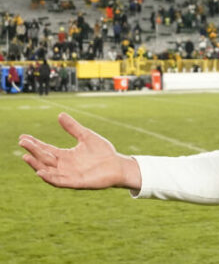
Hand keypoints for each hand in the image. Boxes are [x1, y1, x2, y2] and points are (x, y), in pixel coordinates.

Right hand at [18, 113, 140, 189]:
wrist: (118, 165)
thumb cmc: (103, 152)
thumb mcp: (86, 136)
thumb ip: (73, 127)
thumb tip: (60, 114)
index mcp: (65, 156)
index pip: (46, 150)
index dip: (35, 144)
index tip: (23, 137)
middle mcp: (64, 166)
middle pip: (44, 159)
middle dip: (33, 151)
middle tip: (22, 142)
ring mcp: (69, 175)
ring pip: (48, 171)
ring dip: (36, 165)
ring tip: (26, 157)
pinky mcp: (76, 182)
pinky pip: (60, 181)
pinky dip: (50, 178)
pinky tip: (41, 172)